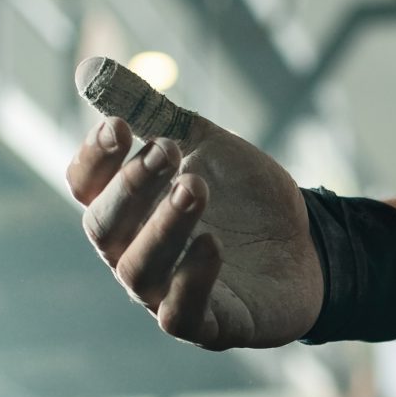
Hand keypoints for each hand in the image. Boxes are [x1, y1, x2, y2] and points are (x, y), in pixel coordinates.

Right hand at [64, 56, 322, 347]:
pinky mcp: (208, 326)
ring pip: (138, 271)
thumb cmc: (244, 197)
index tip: (122, 125)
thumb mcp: (203, 143)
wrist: (310, 244)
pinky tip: (212, 244)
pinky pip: (180, 316)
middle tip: (168, 153)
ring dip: (163, 227)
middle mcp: (135, 254)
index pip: (85, 186)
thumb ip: (153, 111)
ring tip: (196, 188)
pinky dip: (190, 280)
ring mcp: (166, 294)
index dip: (95, 158)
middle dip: (131, 188)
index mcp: (128, 209)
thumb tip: (92, 70)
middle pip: (103, 229)